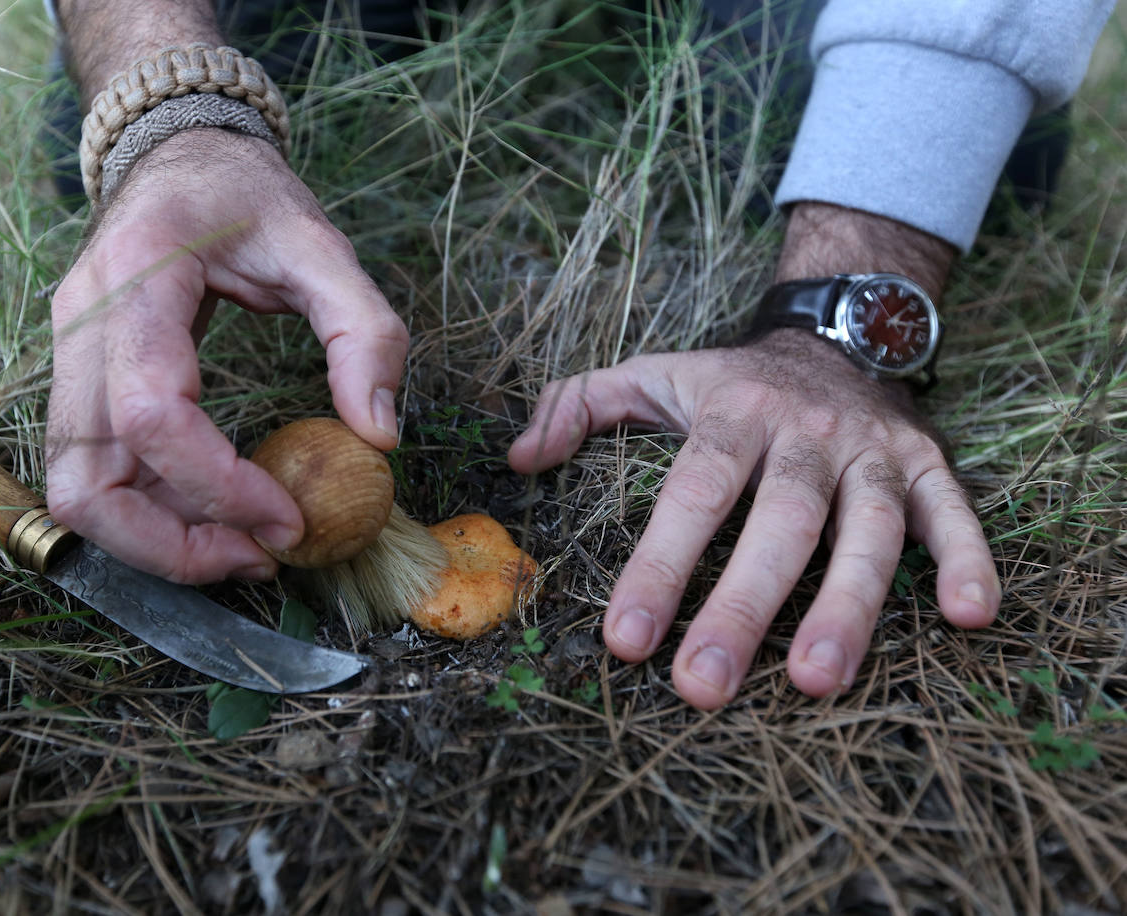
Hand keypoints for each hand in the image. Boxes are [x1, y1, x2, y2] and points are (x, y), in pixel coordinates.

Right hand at [45, 129, 407, 582]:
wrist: (177, 156)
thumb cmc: (244, 195)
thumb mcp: (321, 242)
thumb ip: (363, 331)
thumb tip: (379, 435)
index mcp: (137, 277)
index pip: (151, 413)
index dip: (217, 485)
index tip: (289, 520)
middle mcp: (82, 325)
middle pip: (86, 479)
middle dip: (172, 545)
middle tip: (259, 558)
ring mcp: (67, 356)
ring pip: (77, 491)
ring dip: (157, 541)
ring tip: (245, 547)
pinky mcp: (78, 382)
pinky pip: (96, 473)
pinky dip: (151, 512)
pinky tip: (219, 512)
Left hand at [508, 329, 999, 709]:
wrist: (836, 330)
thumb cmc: (730, 379)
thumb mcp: (649, 374)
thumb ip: (577, 405)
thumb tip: (519, 458)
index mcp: (733, 410)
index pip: (694, 492)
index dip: (660, 564)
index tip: (626, 638)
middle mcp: (807, 431)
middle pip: (780, 521)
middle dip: (742, 606)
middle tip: (704, 685)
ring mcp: (873, 450)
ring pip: (869, 529)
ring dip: (848, 604)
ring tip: (816, 681)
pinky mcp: (930, 463)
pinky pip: (956, 512)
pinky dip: (970, 557)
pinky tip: (971, 615)